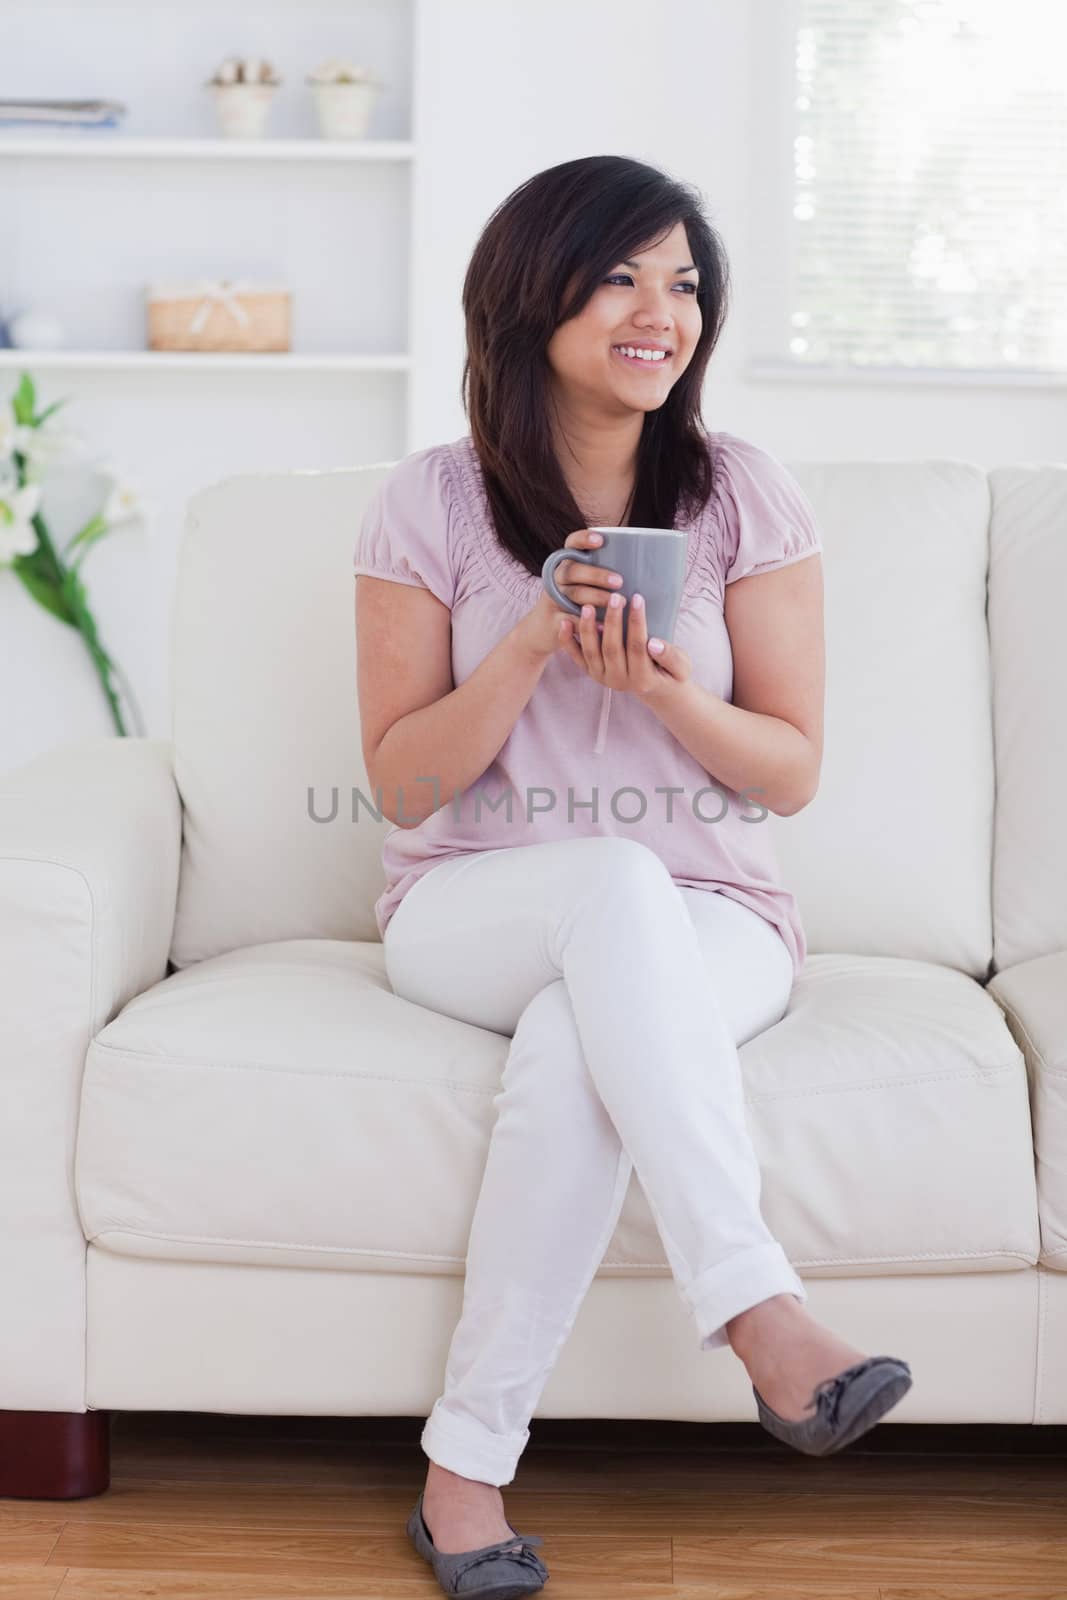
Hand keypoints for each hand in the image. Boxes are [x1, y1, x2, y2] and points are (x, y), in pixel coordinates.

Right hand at [518, 528, 629, 660]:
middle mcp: (558, 577)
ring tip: (618, 603)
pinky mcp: (553, 620)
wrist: (544, 630)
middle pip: (574, 570)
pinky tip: (603, 626)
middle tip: (619, 581)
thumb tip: (647, 570)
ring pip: (574, 593)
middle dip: (597, 574)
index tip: (600, 540)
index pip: (572, 544)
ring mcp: (553, 598)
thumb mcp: (584, 585)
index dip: (583, 539)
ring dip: (597, 597)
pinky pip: (570, 619)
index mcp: (568, 563)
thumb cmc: (576, 603)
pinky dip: (587, 623)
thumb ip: (605, 576)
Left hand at [560, 583, 691, 703]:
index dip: (637, 622)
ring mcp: (602, 677)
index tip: (637, 598)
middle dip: (613, 620)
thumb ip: (670, 656)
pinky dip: (568, 641)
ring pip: (591, 652)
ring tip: (587, 605)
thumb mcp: (680, 667)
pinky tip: (563, 622)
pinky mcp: (591, 673)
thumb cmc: (671, 672)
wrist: (655, 688)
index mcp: (642, 678)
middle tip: (615, 596)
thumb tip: (653, 643)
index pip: (637, 646)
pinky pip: (576, 657)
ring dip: (587, 628)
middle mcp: (619, 681)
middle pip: (612, 647)